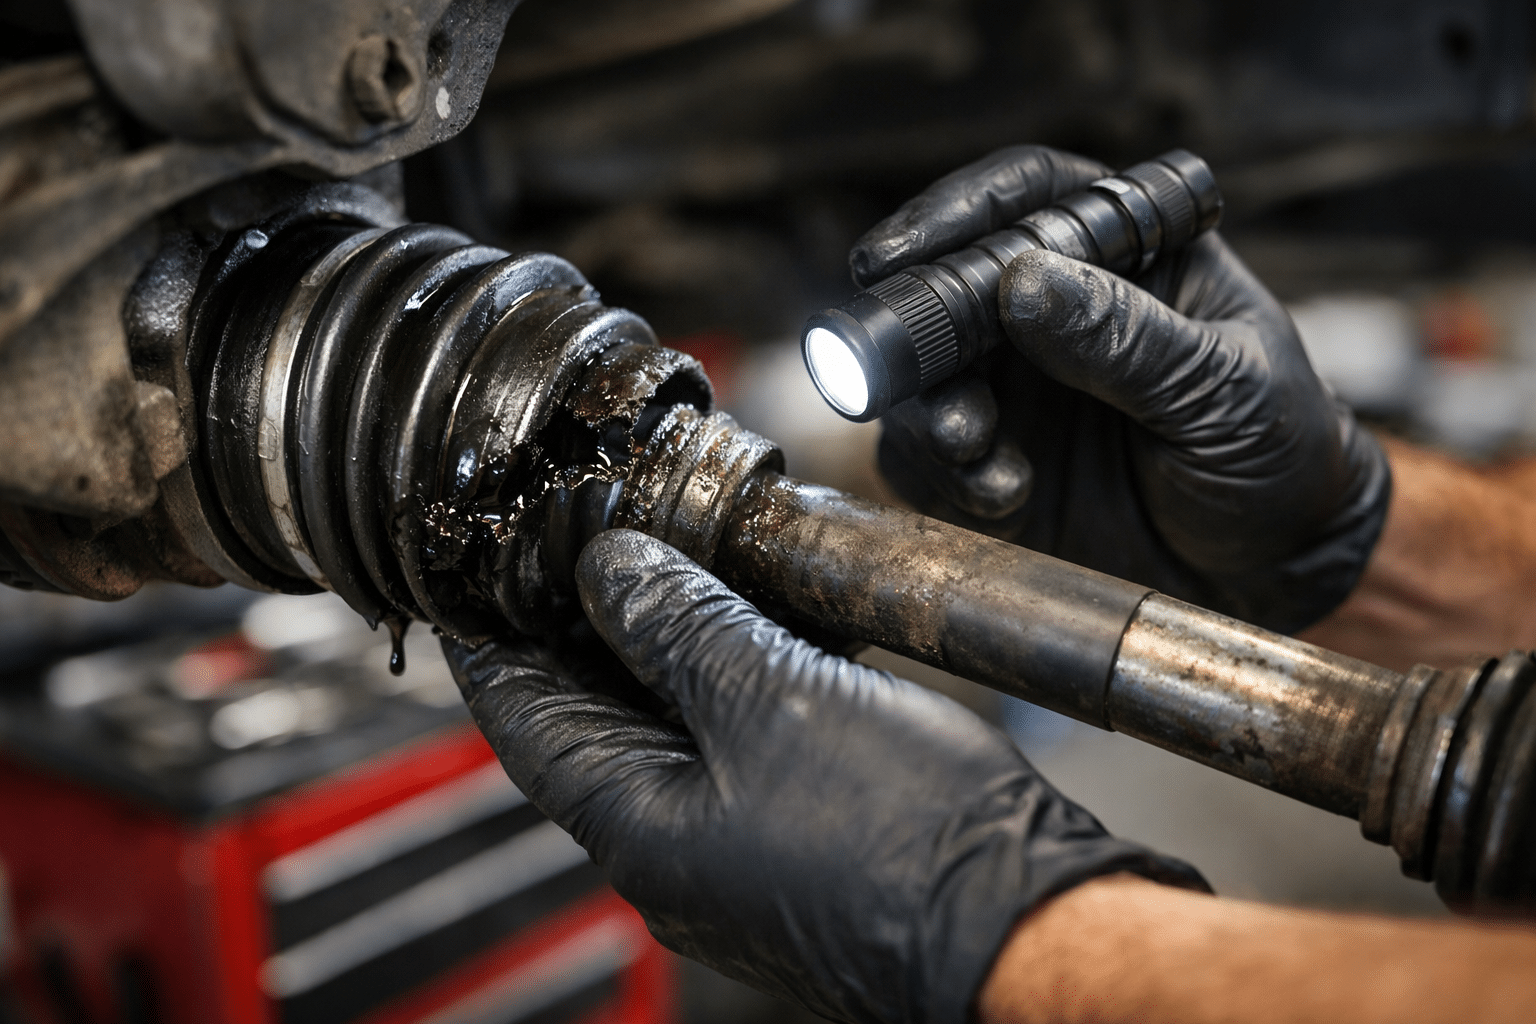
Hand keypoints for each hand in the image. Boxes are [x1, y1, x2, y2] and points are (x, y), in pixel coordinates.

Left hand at [443, 530, 1205, 1023]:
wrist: (1024, 917)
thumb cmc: (905, 839)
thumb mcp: (769, 700)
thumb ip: (679, 626)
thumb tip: (612, 571)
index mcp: (638, 826)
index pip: (522, 719)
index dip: (490, 640)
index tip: (474, 577)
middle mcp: (674, 842)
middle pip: (592, 715)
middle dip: (579, 625)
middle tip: (568, 543)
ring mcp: (737, 837)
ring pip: (672, 720)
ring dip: (663, 641)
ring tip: (657, 556)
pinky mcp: (800, 824)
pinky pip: (739, 734)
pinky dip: (733, 671)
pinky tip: (754, 614)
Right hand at [853, 145, 1390, 633]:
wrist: (1275, 571)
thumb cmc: (1279, 452)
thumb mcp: (1227, 387)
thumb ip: (1129, 336)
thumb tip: (1026, 281)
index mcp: (1125, 257)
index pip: (1029, 201)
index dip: (957, 212)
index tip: (903, 253)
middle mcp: (1053, 316)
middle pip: (948, 286)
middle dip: (919, 326)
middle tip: (906, 364)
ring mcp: (1016, 393)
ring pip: (924, 378)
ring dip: (931, 409)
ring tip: (973, 445)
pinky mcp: (990, 468)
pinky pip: (926, 462)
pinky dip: (944, 476)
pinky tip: (1004, 494)